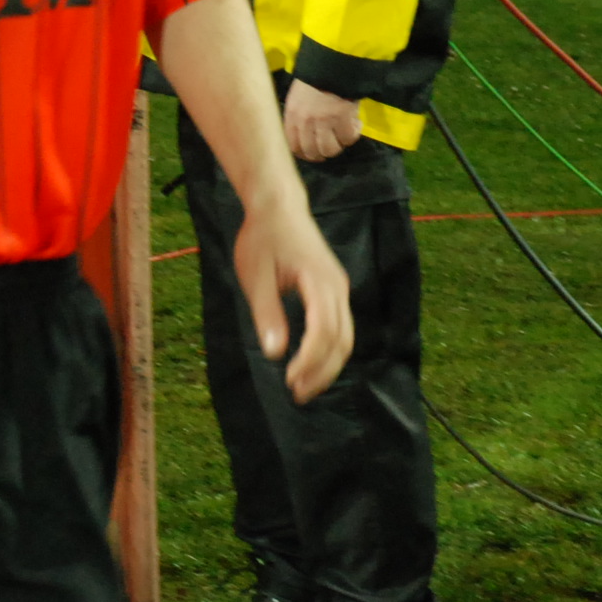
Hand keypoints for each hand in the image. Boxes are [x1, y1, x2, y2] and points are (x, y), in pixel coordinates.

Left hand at [230, 191, 353, 402]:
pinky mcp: (334, 290)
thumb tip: (275, 353)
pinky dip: (329, 351)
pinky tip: (310, 364)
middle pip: (342, 339)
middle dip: (322, 372)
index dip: (310, 360)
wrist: (278, 206)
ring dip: (328, 366)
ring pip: (345, 336)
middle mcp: (337, 287)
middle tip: (297, 394)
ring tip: (303, 387)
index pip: (324, 330)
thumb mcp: (256, 276)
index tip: (290, 380)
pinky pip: (340, 327)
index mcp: (319, 281)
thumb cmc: (263, 238)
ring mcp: (339, 288)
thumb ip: (267, 313)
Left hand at [282, 79, 362, 162]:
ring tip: (343, 135)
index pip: (294, 147)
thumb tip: (305, 136)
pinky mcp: (342, 118)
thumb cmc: (314, 78)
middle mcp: (305, 122)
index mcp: (292, 116)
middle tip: (332, 146)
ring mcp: (323, 121)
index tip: (314, 152)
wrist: (332, 63)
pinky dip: (353, 134)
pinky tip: (355, 124)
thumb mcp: (298, 98)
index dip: (305, 153)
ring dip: (339, 145)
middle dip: (323, 153)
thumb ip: (298, 118)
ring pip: (330, 150)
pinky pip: (348, 138)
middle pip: (312, 152)